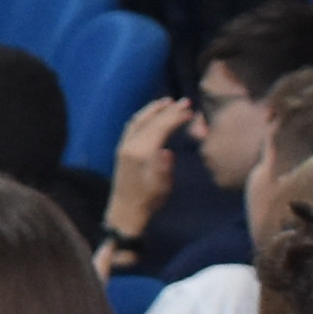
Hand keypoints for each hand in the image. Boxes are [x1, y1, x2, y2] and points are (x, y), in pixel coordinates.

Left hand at [107, 95, 188, 231]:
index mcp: (140, 152)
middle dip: (167, 110)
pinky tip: (150, 116)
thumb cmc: (147, 200)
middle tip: (185, 101)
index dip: (175, 117)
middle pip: (150, 121)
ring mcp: (123, 147)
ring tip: (167, 102)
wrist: (124, 212)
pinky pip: (132, 127)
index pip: (159, 127)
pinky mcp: (122, 151)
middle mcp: (129, 146)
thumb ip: (163, 168)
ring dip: (153, 110)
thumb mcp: (160, 187)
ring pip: (138, 121)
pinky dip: (143, 117)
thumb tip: (166, 151)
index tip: (190, 110)